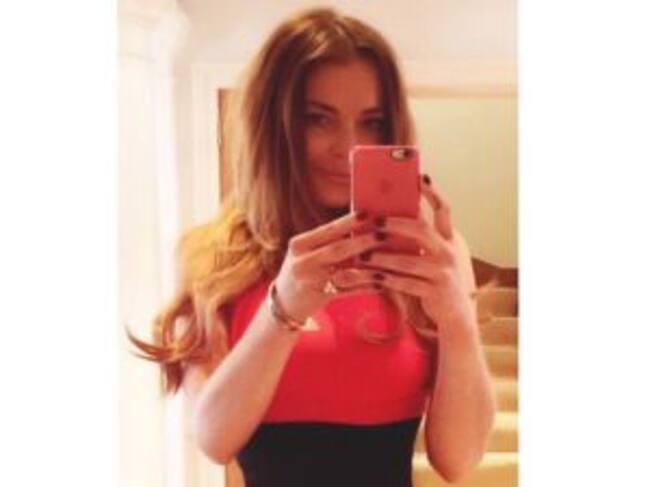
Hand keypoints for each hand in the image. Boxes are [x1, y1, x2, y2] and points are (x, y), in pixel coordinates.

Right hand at [273, 211, 386, 321]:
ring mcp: (310, 281)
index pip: (327, 230)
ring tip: (388, 261)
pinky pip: (349, 291)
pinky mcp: (319, 297)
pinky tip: (382, 282)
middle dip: (363, 241)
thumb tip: (361, 221)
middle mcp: (302, 262)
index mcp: (298, 244)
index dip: (349, 222)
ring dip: (369, 268)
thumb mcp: (306, 251)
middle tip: (384, 234)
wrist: (284, 302)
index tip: (369, 213)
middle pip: (338, 249)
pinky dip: (366, 287)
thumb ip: (327, 239)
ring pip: (345, 272)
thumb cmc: (302, 269)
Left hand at [348, 175, 474, 326]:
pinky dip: (384, 279)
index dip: (431, 192)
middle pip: (421, 230)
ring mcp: (444, 272)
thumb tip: (386, 219)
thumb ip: (418, 239)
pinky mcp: (435, 291)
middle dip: (395, 223)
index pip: (443, 209)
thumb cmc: (435, 279)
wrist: (455, 315)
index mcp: (450, 238)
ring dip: (382, 257)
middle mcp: (450, 251)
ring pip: (408, 260)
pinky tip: (369, 276)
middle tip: (374, 220)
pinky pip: (404, 282)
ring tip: (362, 254)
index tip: (418, 176)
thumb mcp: (433, 256)